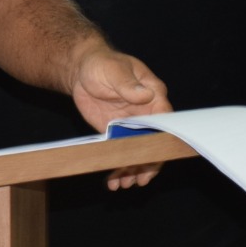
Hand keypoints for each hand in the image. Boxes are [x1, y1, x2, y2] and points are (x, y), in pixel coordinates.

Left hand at [66, 44, 170, 190]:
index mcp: (153, 95)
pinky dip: (117, 167)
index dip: (163, 140)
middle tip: (139, 179)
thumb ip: (129, 84)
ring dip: (132, 169)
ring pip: (138, 151)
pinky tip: (113, 181)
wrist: (80, 69)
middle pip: (153, 142)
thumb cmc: (102, 63)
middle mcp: (146, 113)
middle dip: (148, 162)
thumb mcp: (115, 70)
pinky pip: (120, 152)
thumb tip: (145, 95)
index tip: (158, 156)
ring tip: (124, 184)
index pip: (165, 121)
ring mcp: (131, 124)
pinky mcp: (115, 131)